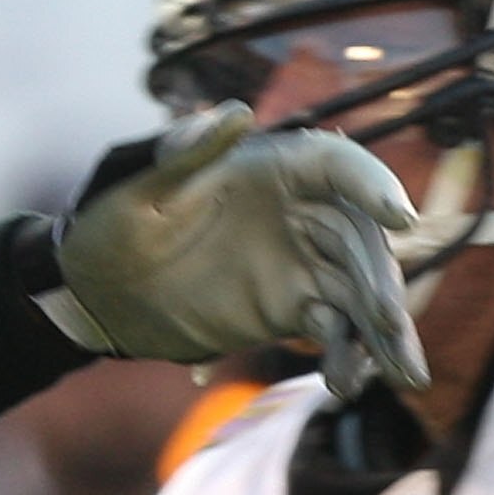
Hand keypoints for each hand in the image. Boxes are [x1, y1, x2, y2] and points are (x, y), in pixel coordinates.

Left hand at [50, 105, 423, 395]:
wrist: (93, 292)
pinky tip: (345, 382)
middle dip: (382, 281)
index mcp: (270, 169)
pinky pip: (335, 329)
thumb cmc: (108, 225)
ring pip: (361, 290)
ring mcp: (301, 263)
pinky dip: (347, 354)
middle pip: (362, 239)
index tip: (398, 218)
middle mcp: (299, 212)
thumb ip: (184, 154)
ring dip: (384, 329)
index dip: (373, 186)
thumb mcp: (136, 188)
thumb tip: (234, 112)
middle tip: (389, 323)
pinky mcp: (293, 307)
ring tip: (400, 372)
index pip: (338, 166)